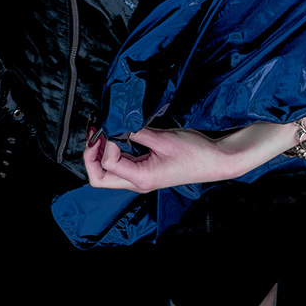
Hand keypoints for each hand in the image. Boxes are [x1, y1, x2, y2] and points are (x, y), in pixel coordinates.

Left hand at [83, 127, 246, 192]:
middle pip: (99, 178)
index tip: (113, 128)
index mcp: (141, 179)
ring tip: (100, 131)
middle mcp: (137, 183)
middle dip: (90, 155)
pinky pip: (120, 164)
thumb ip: (136, 132)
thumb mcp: (163, 139)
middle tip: (94, 133)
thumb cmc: (194, 153)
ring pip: (107, 172)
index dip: (105, 144)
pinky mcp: (145, 170)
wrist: (215, 160)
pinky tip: (114, 135)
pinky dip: (112, 150)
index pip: (108, 164)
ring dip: (99, 152)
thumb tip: (115, 122)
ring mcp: (140, 178)